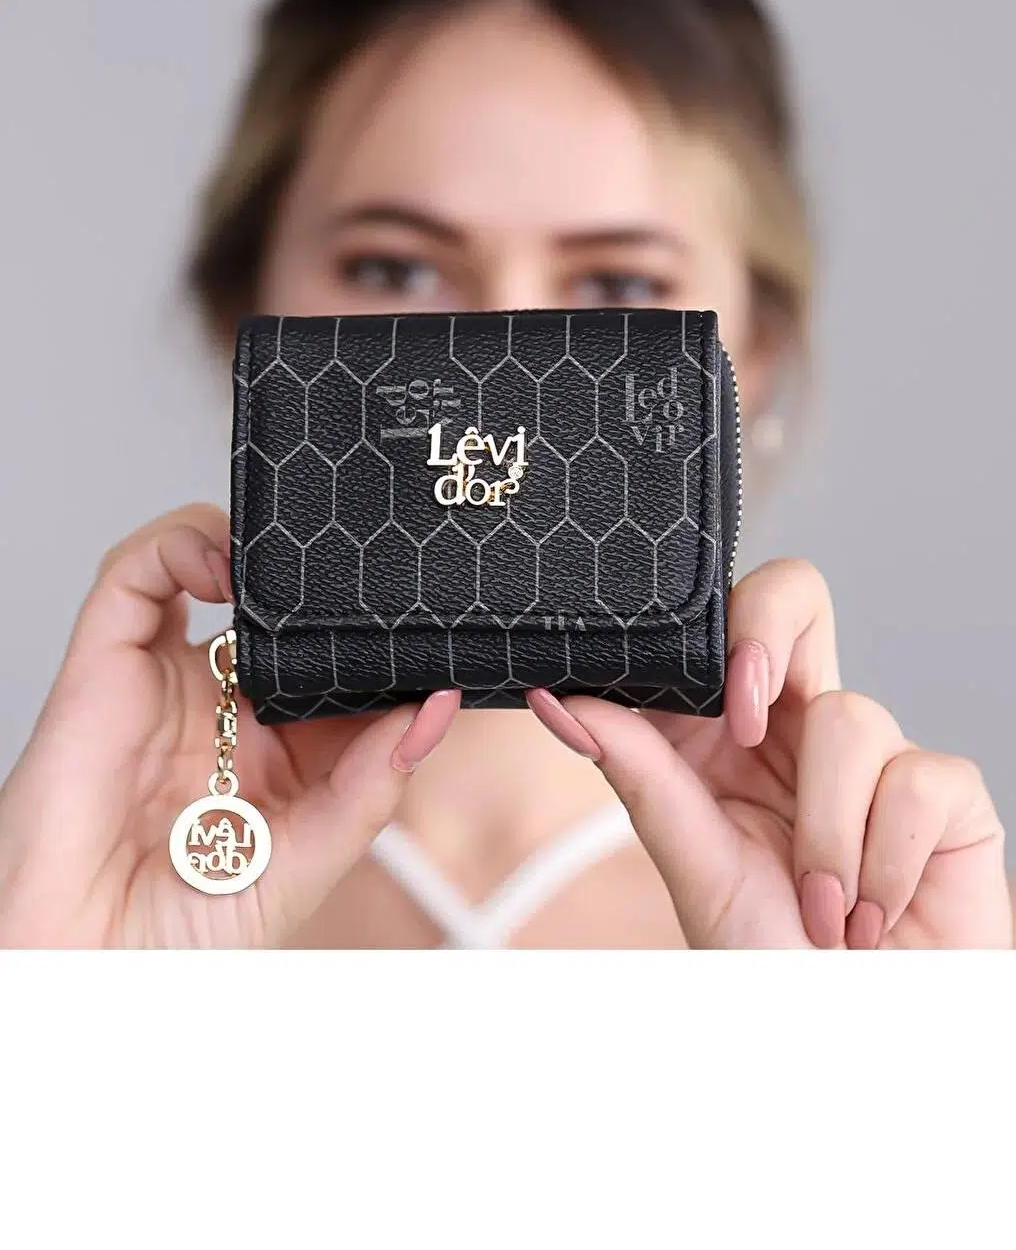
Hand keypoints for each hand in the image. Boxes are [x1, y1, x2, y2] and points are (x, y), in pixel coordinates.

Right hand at [0, 504, 458, 947]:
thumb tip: (434, 709)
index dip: (376, 639)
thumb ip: (370, 787)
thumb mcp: (307, 864)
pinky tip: (224, 566)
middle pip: (279, 605)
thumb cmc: (179, 938)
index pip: (338, 664)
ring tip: (296, 562)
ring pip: (204, 563)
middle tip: (368, 570)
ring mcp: (165, 679)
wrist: (82, 970)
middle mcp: (221, 706)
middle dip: (320, 579)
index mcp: (277, 751)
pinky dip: (180, 543)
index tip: (426, 626)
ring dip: (252, 546)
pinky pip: (135, 575)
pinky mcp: (104, 664)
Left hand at [527, 559, 1010, 947]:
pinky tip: (873, 917)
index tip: (712, 702)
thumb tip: (557, 699)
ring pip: (850, 716)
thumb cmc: (770, 953)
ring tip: (823, 911)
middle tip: (746, 719)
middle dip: (767, 638)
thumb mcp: (691, 860)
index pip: (725, 624)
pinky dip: (884, 863)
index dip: (719, 630)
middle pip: (797, 596)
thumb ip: (636, 770)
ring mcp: (880, 752)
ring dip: (824, 835)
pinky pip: (918, 778)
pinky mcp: (950, 793)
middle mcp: (802, 726)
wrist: (856, 1037)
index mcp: (732, 730)